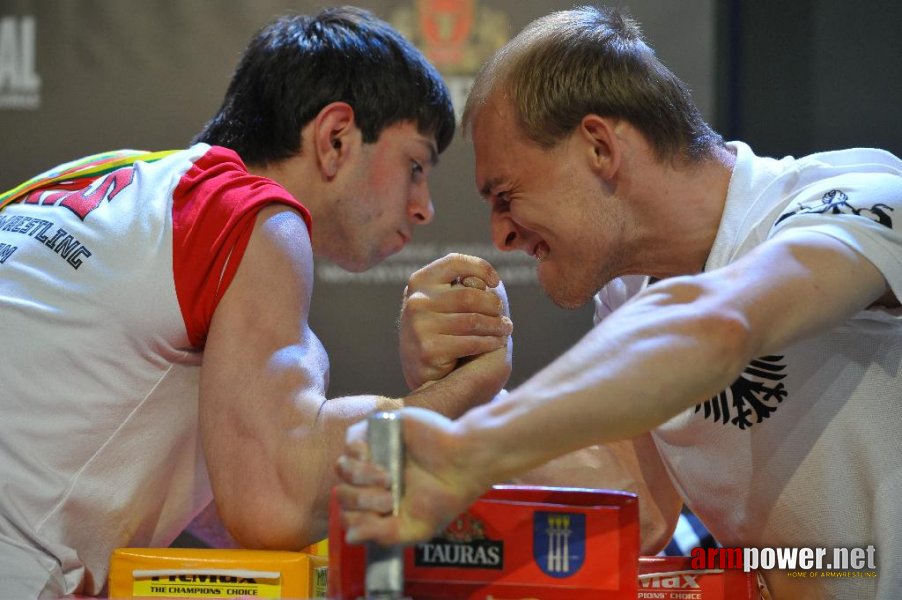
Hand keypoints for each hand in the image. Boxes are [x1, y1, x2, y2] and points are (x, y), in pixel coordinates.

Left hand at [335, 407, 489, 545]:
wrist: (463, 464)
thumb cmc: (444, 498)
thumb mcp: (415, 528)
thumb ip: (382, 535)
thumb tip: (351, 537)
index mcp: (379, 502)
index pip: (347, 513)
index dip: (356, 518)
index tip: (382, 516)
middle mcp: (372, 478)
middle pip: (342, 492)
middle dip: (362, 500)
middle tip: (390, 498)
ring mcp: (374, 454)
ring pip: (342, 467)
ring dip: (361, 477)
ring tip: (388, 478)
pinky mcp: (380, 430)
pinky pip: (350, 439)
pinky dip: (356, 452)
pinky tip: (374, 458)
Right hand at [400, 253, 511, 389]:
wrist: (422, 370)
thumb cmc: (441, 328)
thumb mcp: (444, 301)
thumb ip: (461, 287)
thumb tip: (486, 284)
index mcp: (420, 281)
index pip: (455, 262)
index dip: (481, 268)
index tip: (496, 282)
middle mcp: (416, 301)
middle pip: (469, 295)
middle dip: (494, 305)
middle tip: (504, 315)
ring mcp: (419, 326)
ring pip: (473, 321)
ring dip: (497, 326)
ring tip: (506, 328)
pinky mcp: (429, 350)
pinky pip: (471, 343)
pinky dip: (490, 342)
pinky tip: (497, 342)